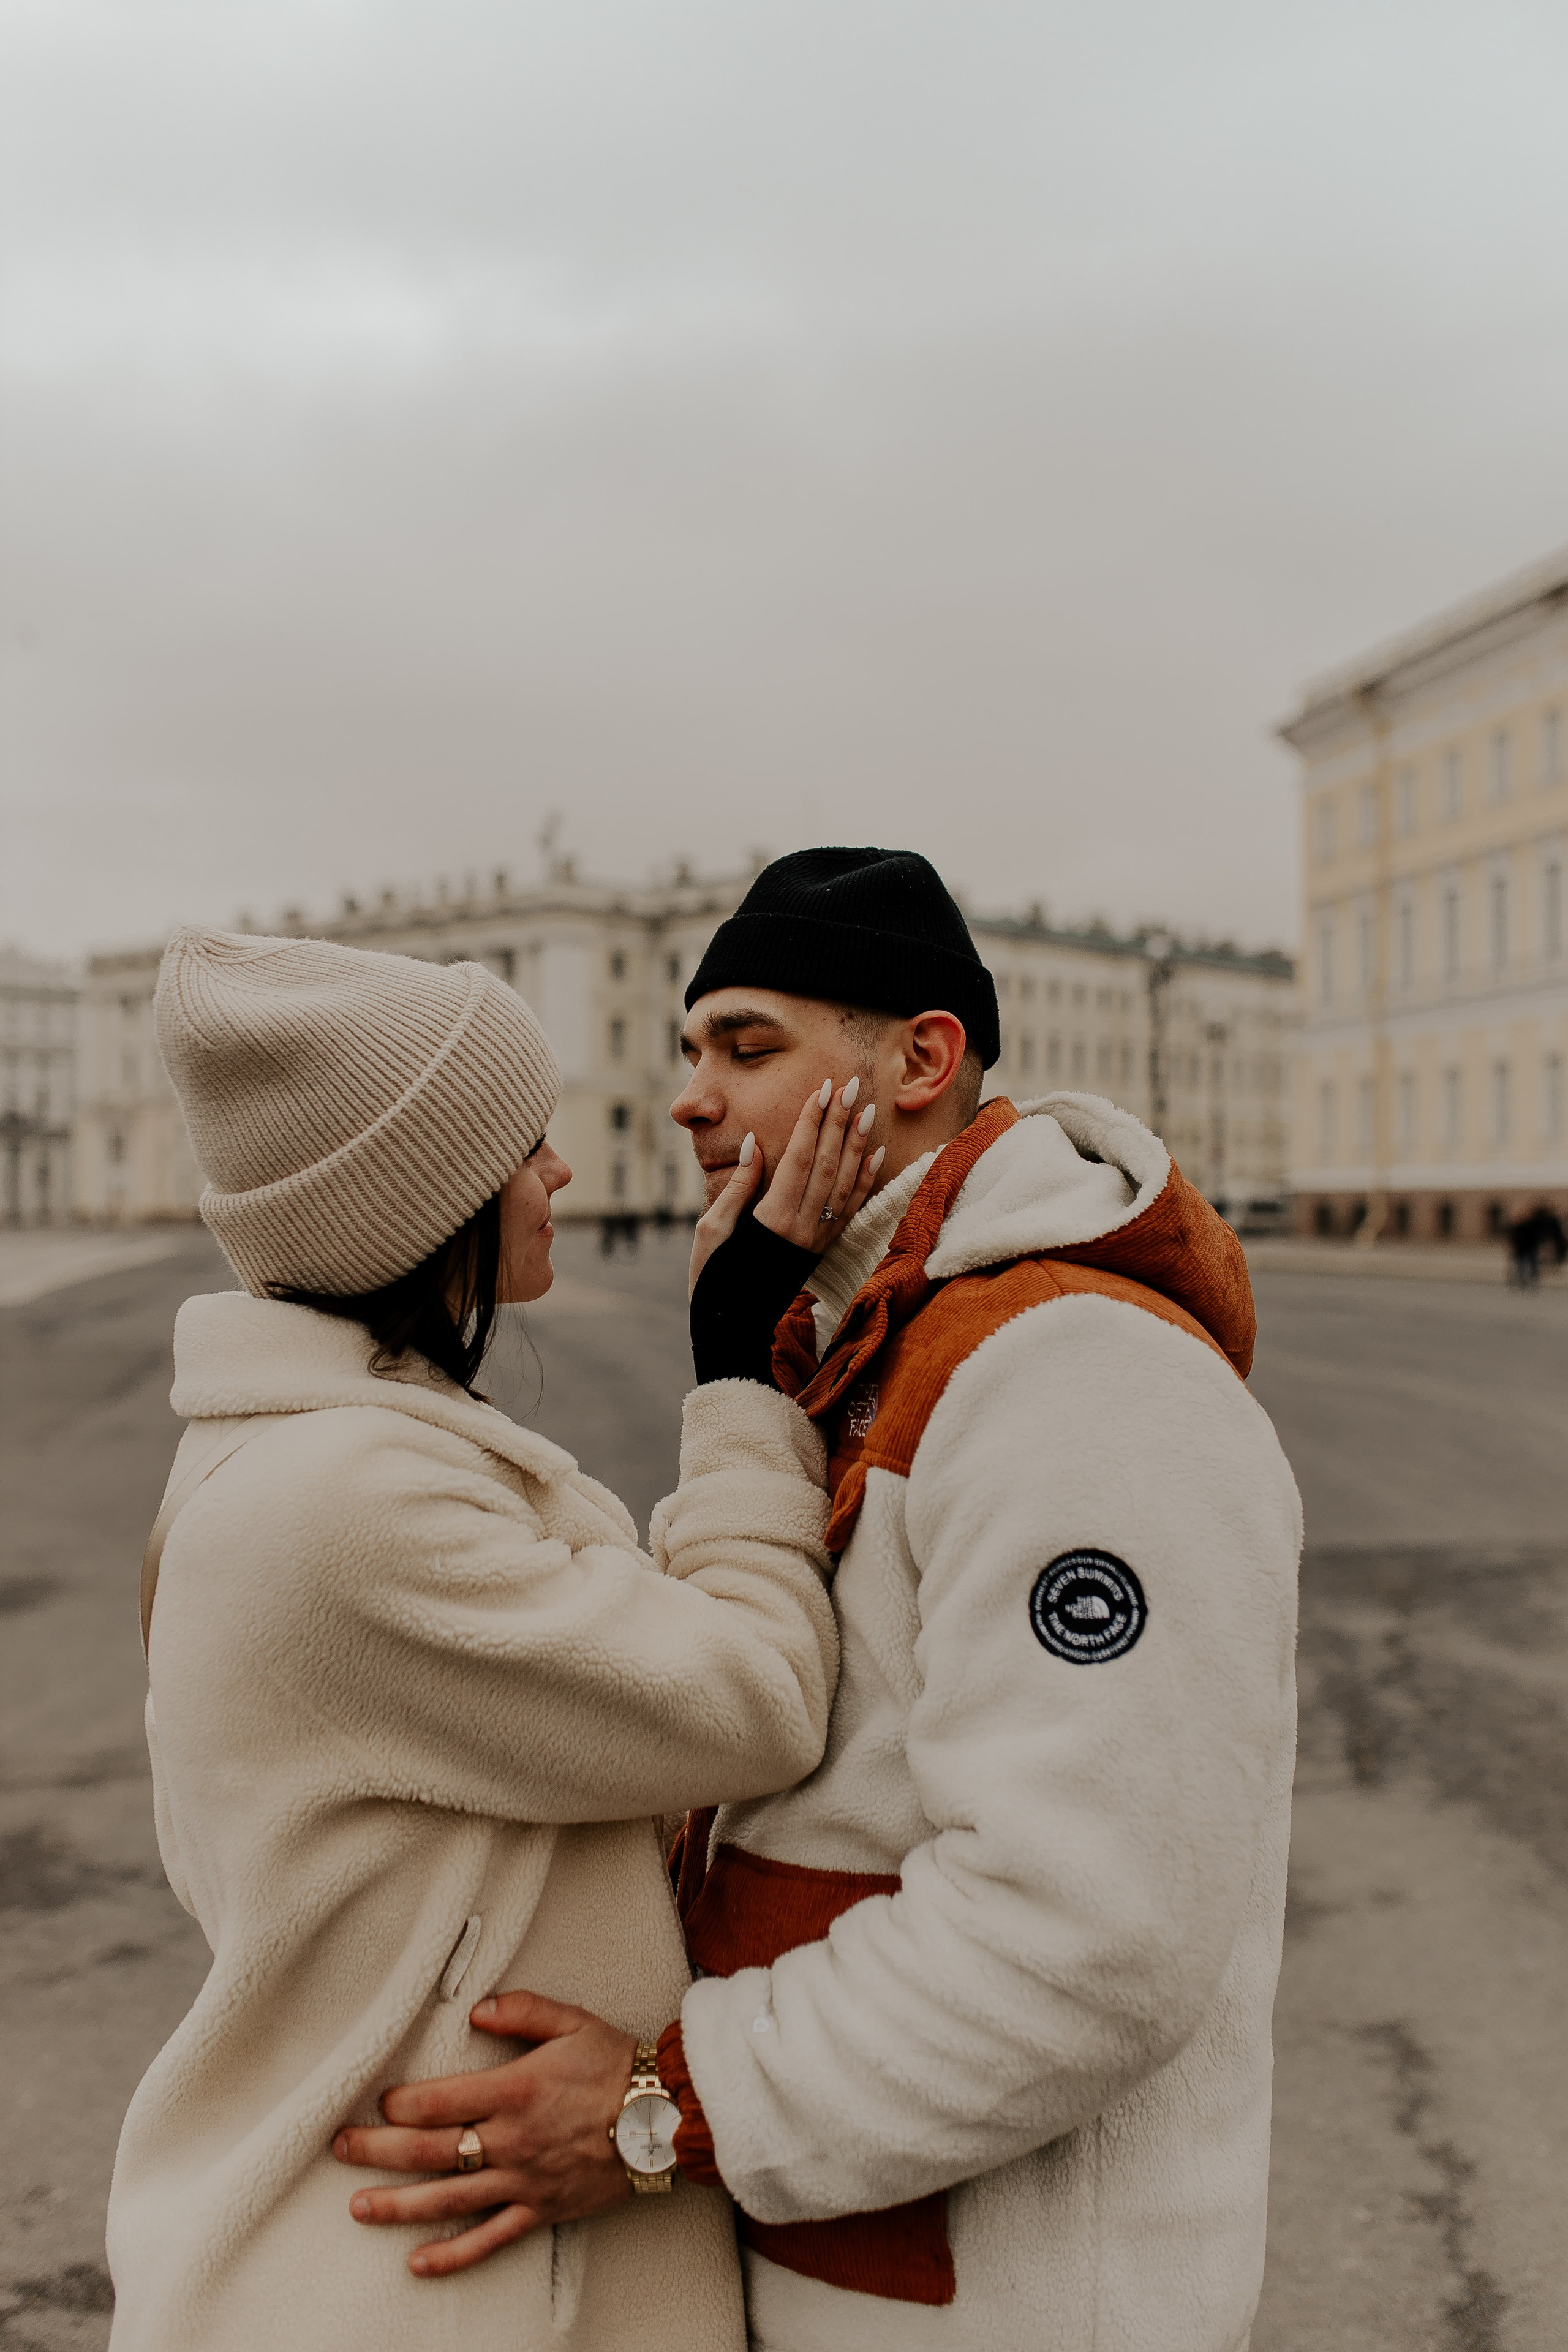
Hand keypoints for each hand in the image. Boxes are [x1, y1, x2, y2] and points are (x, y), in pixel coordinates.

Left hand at [332, 1989, 636, 2277]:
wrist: (667, 2116)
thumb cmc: (618, 2066)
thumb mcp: (573, 2021)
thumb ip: (522, 2010)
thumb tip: (476, 2010)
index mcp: (514, 2090)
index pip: (438, 2102)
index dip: (400, 2105)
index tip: (378, 2103)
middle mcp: (511, 2140)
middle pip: (430, 2152)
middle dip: (377, 2152)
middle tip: (340, 2149)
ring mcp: (523, 2181)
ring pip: (448, 2200)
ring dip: (398, 2205)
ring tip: (359, 2207)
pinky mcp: (541, 2210)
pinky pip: (490, 2239)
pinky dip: (452, 2256)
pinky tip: (417, 2264)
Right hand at [689, 1079, 883, 1294]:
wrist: (732, 1326)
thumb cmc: (712, 1275)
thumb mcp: (712, 1229)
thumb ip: (737, 1187)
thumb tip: (752, 1143)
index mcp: (772, 1219)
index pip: (800, 1158)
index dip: (811, 1122)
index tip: (821, 1090)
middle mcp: (802, 1227)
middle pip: (828, 1164)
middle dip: (839, 1122)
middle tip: (850, 1085)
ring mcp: (817, 1238)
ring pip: (845, 1183)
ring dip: (858, 1144)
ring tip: (867, 1109)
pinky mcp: (824, 1247)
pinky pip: (851, 1209)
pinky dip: (865, 1179)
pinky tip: (875, 1154)